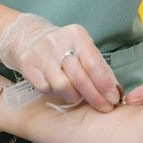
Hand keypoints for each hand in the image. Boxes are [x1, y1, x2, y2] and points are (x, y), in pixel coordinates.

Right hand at [0, 13, 120, 111]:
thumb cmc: (64, 46)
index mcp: (76, 35)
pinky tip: (62, 91)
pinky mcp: (28, 65)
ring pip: (63, 86)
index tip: (114, 99)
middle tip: (104, 107)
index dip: (105, 84)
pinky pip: (47, 89)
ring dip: (75, 96)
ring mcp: (41, 54)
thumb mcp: (82, 47)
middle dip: (95, 96)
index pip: (94, 64)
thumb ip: (98, 66)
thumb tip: (115, 90)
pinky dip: (58, 94)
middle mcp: (58, 42)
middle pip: (80, 77)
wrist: (30, 37)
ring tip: (80, 96)